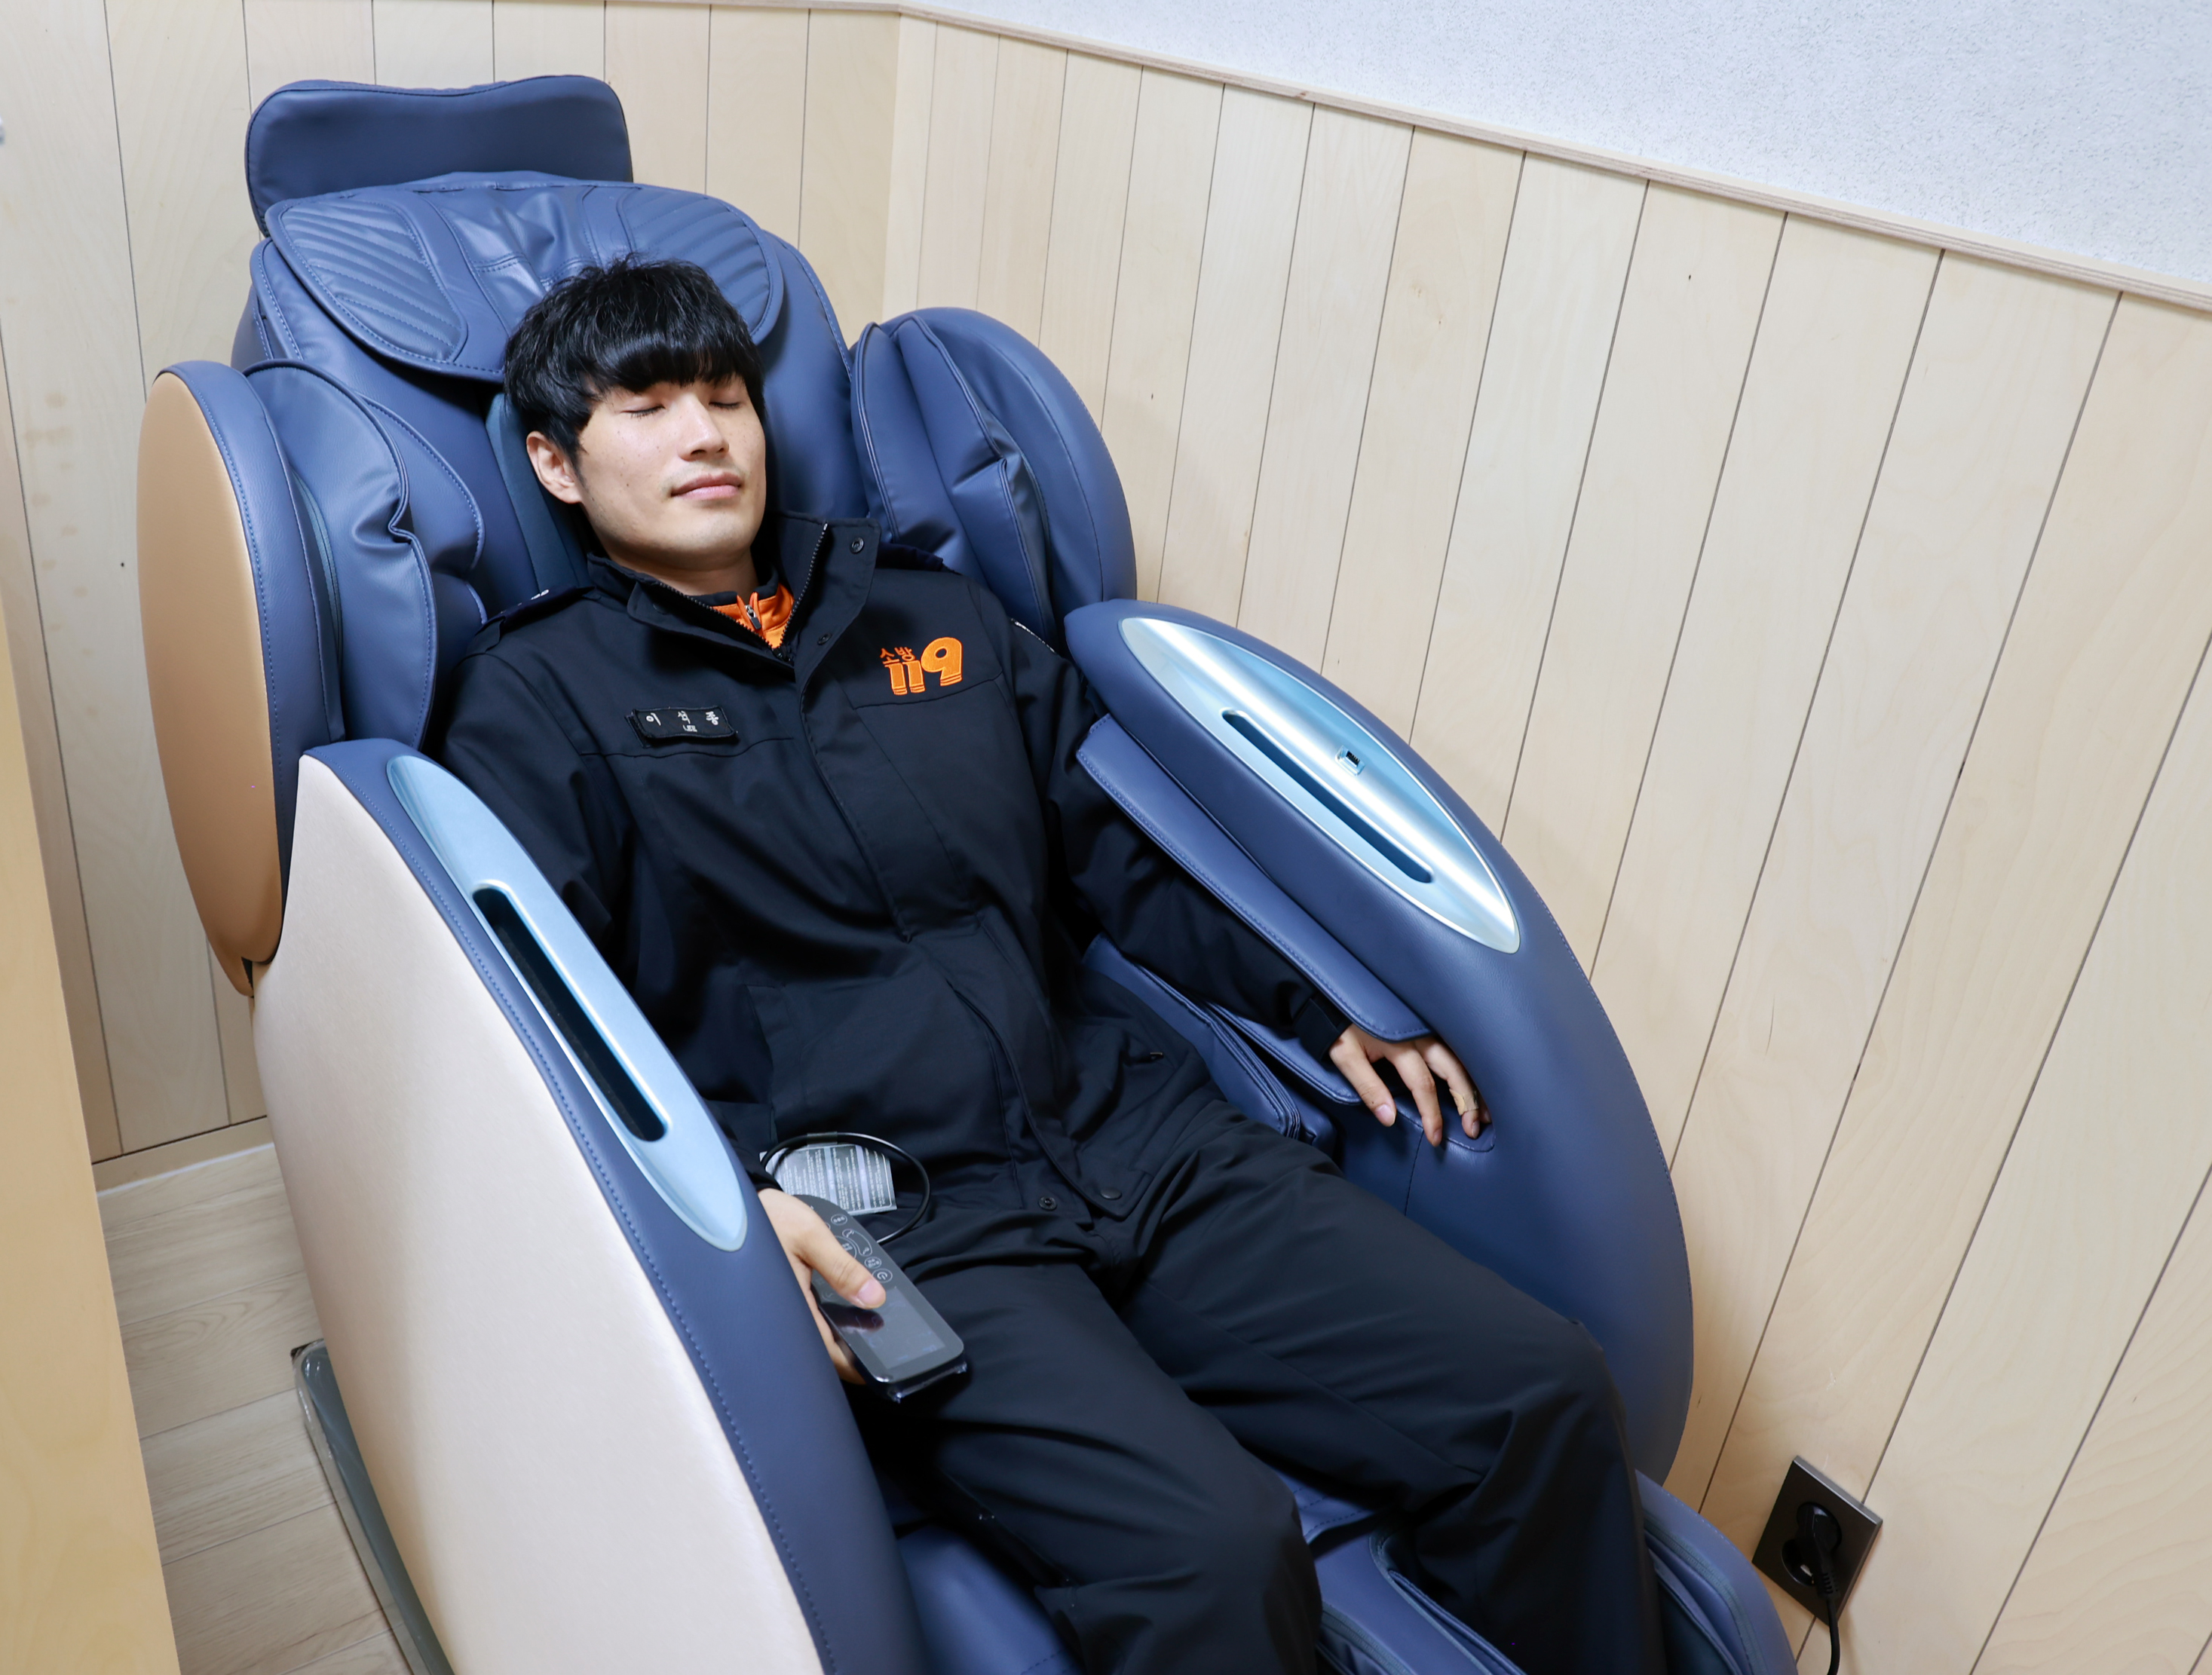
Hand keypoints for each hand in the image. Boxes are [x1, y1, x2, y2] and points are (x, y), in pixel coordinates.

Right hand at [759, 1188, 885, 1383]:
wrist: (736, 1207)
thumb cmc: (768, 1218)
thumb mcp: (811, 1237)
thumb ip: (843, 1268)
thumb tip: (873, 1296)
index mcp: (791, 1305)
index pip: (823, 1351)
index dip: (850, 1364)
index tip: (871, 1369)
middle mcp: (780, 1315)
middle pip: (815, 1350)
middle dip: (842, 1354)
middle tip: (869, 1350)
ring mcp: (775, 1311)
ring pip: (806, 1337)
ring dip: (829, 1339)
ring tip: (854, 1334)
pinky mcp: (772, 1303)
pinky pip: (799, 1321)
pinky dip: (817, 1323)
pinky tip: (831, 1316)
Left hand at [1328, 1025, 1485, 1145]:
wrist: (1336, 990)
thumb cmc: (1339, 1025)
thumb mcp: (1345, 1056)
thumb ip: (1368, 1087)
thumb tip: (1390, 1119)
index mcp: (1400, 1045)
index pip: (1424, 1085)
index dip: (1432, 1114)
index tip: (1435, 1137)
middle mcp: (1420, 1034)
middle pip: (1454, 1069)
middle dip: (1467, 1100)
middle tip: (1474, 1127)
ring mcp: (1427, 1027)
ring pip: (1461, 1057)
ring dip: (1475, 1084)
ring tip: (1484, 1111)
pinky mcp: (1428, 1024)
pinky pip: (1455, 1046)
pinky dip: (1470, 1067)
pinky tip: (1477, 1083)